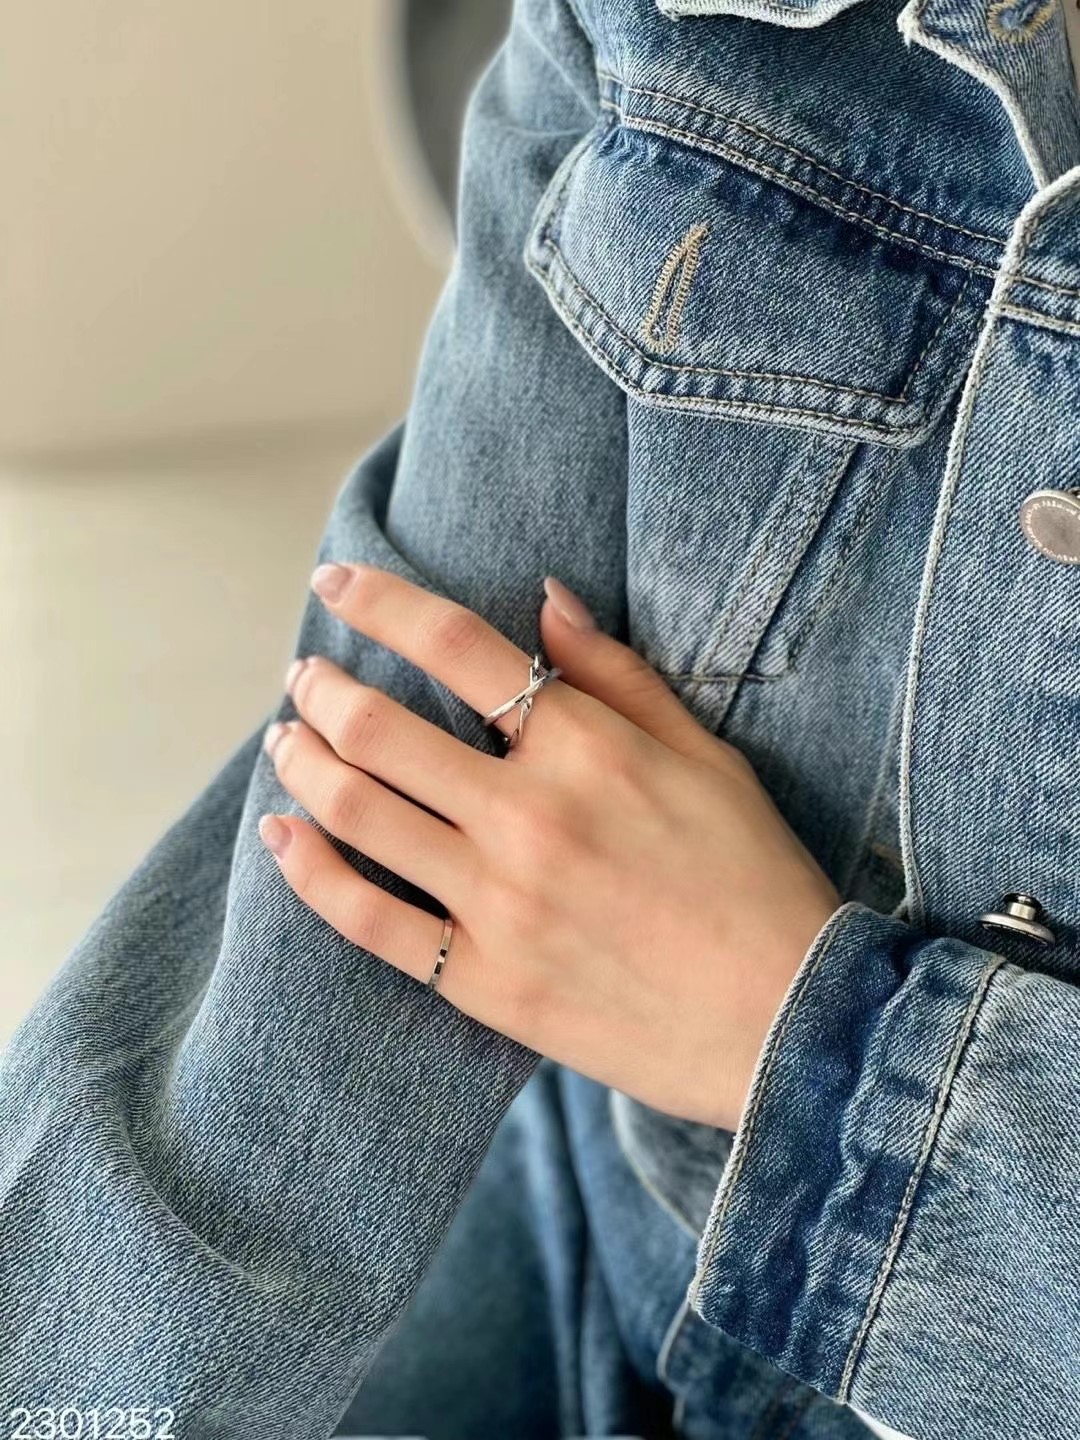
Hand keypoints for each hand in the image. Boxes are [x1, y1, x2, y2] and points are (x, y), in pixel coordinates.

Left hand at [259, 564, 839, 1130]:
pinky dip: (309, 872)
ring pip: (359, 814)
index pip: (456, 646)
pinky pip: (368, 920)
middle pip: (381, 728)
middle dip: (323, 688)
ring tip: (287, 741)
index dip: (380, 602)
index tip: (335, 587)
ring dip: (304, 763)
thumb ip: (617, 674)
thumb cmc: (755, 877)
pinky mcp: (483, 982)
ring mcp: (499, 904)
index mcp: (587, 749)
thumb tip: (543, 597)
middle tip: (304, 677)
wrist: (788, 1023)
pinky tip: (281, 835)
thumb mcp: (707, 755)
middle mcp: (529, 817)